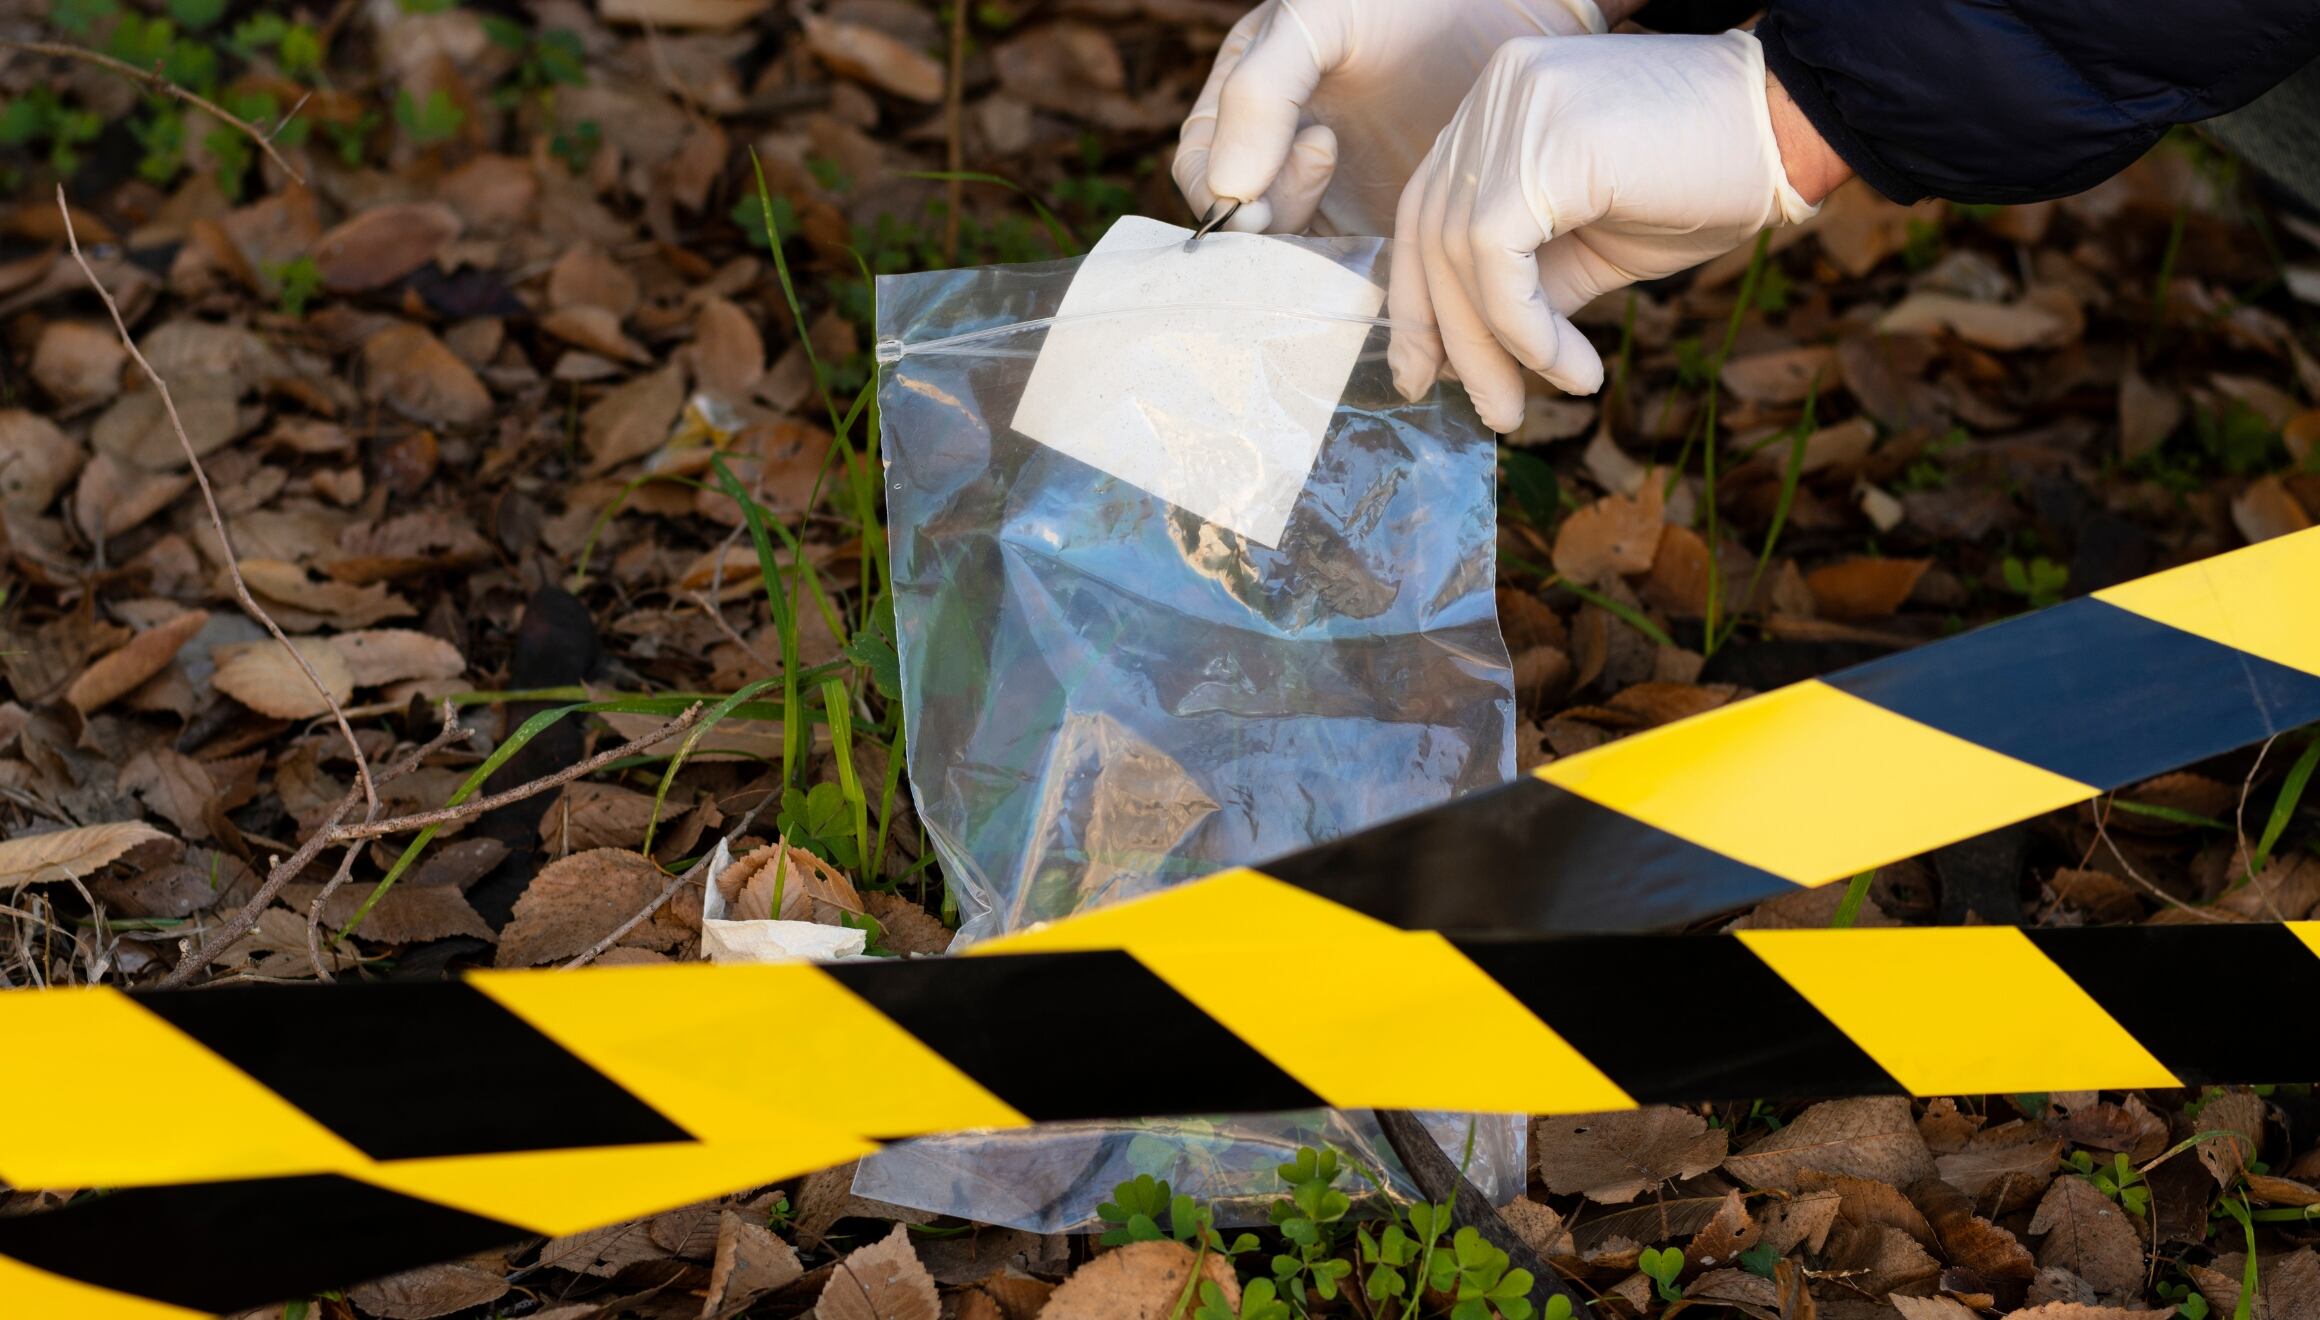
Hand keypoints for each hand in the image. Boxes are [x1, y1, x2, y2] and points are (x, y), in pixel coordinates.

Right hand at [1172, 0, 1612, 238]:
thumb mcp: (1320, 19)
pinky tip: (1390, 226)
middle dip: (1270, 212)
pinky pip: (1346, 271)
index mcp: (1245, 104)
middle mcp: (1277, 155)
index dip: (1223, 191)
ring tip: (1357, 174)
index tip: (1269, 182)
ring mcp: (1329, 197)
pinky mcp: (1377, 228)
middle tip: (1327, 154)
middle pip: (1241, 224)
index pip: (1201, 171)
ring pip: (1289, 255)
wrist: (1504, 15)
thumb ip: (1261, 92)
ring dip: (1311, 245)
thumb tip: (1227, 191)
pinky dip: (1354, 269)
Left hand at [1388, 30, 1821, 430]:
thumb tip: (1467, 356)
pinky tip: (1571, 368)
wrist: (1791, 130)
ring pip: (1459, 254)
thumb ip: (1524, 283)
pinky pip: (1498, 258)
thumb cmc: (1701, 182)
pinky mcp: (1546, 144)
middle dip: (1451, 339)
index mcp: (1495, 106)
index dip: (1418, 300)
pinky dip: (1525, 330)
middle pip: (1433, 235)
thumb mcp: (1590, 245)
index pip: (1427, 211)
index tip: (1426, 374)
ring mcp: (1515, 109)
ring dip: (1493, 349)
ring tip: (1528, 405)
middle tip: (1490, 414)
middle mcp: (1493, 94)